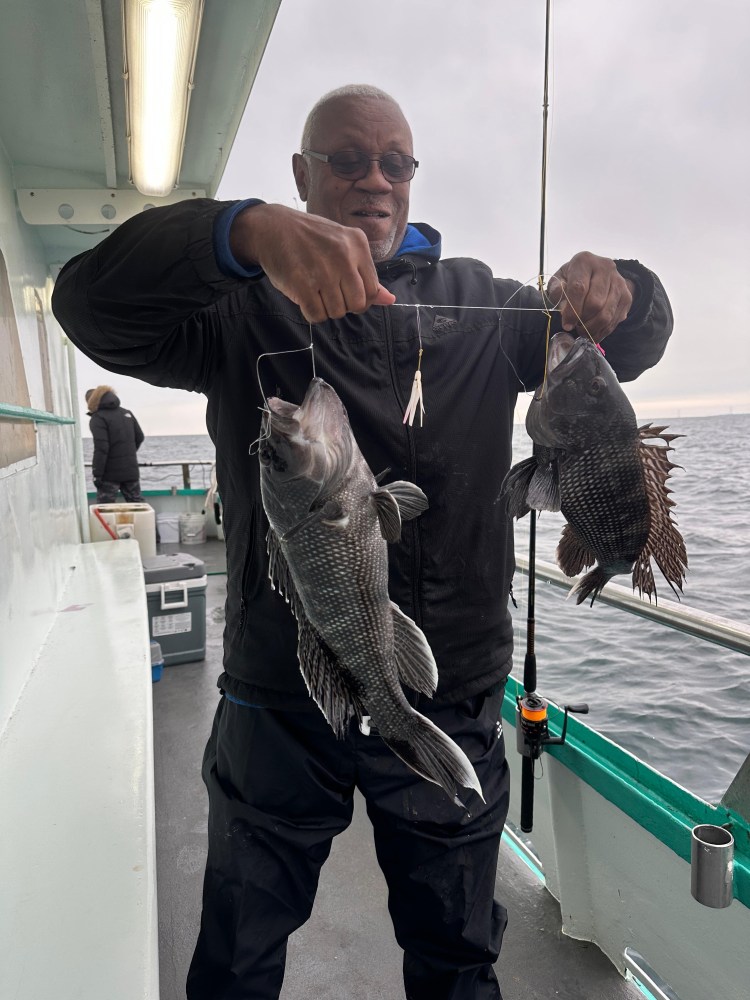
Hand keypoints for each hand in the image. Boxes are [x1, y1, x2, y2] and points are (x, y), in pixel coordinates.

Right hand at [229, 203, 395, 322]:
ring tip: (314, 290)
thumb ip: (366, 275)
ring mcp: (322, 270)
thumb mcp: (344, 248)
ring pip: (337, 312)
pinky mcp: (301, 283)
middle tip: (328, 293)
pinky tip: (305, 297)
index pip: (372, 291)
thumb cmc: (311, 239)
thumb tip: (390, 301)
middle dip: (344, 305)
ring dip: (325, 308)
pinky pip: (316, 315)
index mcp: (358, 244)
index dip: (359, 298)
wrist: (273, 226)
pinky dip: (311, 313)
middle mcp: (343, 256)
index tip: (344, 291)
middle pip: (357, 304)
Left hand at [547, 251, 633, 342]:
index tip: (567, 325)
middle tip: (575, 326)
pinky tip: (593, 331)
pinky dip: (602, 331)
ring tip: (583, 330)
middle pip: (595, 303)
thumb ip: (557, 291)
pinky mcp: (627, 296)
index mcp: (584, 261)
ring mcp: (619, 282)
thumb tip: (562, 307)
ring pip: (606, 314)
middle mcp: (605, 267)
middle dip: (583, 320)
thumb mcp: (559, 280)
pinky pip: (615, 319)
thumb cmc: (572, 278)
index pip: (579, 288)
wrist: (595, 274)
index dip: (572, 310)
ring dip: (592, 328)